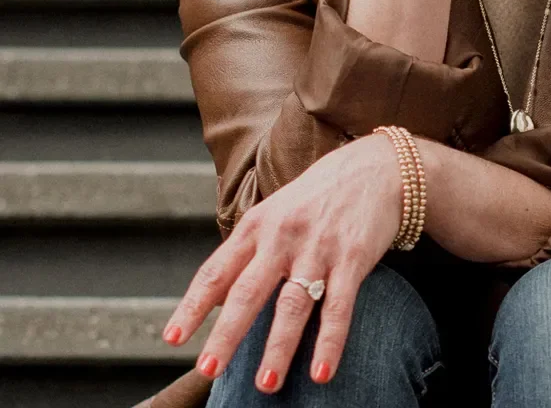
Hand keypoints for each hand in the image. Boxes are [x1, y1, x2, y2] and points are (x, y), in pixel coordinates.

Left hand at [161, 134, 402, 393]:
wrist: (377, 166)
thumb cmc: (319, 195)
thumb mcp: (277, 211)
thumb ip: (250, 249)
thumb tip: (216, 297)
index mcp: (257, 224)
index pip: (217, 269)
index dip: (193, 305)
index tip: (173, 338)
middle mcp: (283, 235)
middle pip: (248, 290)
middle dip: (227, 333)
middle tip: (208, 369)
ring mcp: (319, 246)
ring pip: (293, 304)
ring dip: (278, 347)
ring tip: (265, 384)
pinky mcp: (353, 256)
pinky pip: (339, 306)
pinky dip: (329, 342)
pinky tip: (322, 372)